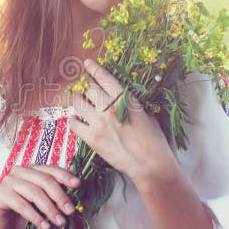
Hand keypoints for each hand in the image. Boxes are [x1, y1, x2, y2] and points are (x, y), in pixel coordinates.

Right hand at [0, 164, 80, 228]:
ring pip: (34, 192)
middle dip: (60, 196)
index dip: (65, 176)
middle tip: (70, 211)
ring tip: (60, 222)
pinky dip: (35, 216)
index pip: (51, 169)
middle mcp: (19, 171)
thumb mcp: (43, 204)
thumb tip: (75, 200)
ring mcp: (8, 181)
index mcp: (32, 169)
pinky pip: (21, 205)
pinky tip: (44, 227)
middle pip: (44, 180)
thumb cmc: (25, 215)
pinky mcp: (0, 194)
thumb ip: (55, 197)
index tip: (78, 185)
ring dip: (49, 209)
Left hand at [70, 59, 175, 185]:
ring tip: (77, 99)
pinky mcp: (92, 139)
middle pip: (88, 87)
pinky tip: (77, 120)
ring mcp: (99, 123)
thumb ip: (131, 104)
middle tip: (82, 83)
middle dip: (84, 83)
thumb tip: (121, 98)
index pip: (105, 78)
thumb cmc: (155, 140)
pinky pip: (74, 124)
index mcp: (125, 99)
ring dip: (76, 99)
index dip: (94, 69)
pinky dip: (74, 121)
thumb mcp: (147, 114)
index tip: (87, 63)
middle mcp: (109, 108)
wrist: (151, 165)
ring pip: (78, 103)